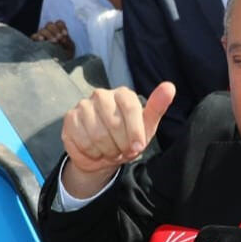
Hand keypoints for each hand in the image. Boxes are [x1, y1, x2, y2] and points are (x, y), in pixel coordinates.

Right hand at [31, 19, 74, 57]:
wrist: (59, 64)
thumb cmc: (65, 55)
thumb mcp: (69, 49)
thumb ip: (67, 42)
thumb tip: (62, 39)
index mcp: (58, 31)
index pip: (59, 23)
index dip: (62, 27)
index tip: (65, 34)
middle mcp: (49, 32)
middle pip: (50, 25)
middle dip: (55, 31)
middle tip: (59, 38)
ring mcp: (41, 36)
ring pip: (43, 30)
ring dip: (49, 34)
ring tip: (54, 41)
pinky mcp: (35, 42)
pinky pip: (34, 36)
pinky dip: (38, 36)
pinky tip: (42, 40)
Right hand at [59, 82, 175, 194]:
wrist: (103, 155)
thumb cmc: (128, 138)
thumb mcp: (146, 127)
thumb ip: (157, 107)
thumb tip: (169, 86)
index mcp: (123, 94)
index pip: (130, 107)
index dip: (135, 131)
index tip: (138, 147)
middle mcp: (101, 95)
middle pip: (113, 123)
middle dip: (121, 144)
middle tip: (122, 150)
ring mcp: (83, 105)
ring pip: (97, 134)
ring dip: (107, 151)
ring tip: (110, 151)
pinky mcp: (70, 119)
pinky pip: (82, 141)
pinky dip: (92, 153)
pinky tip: (95, 151)